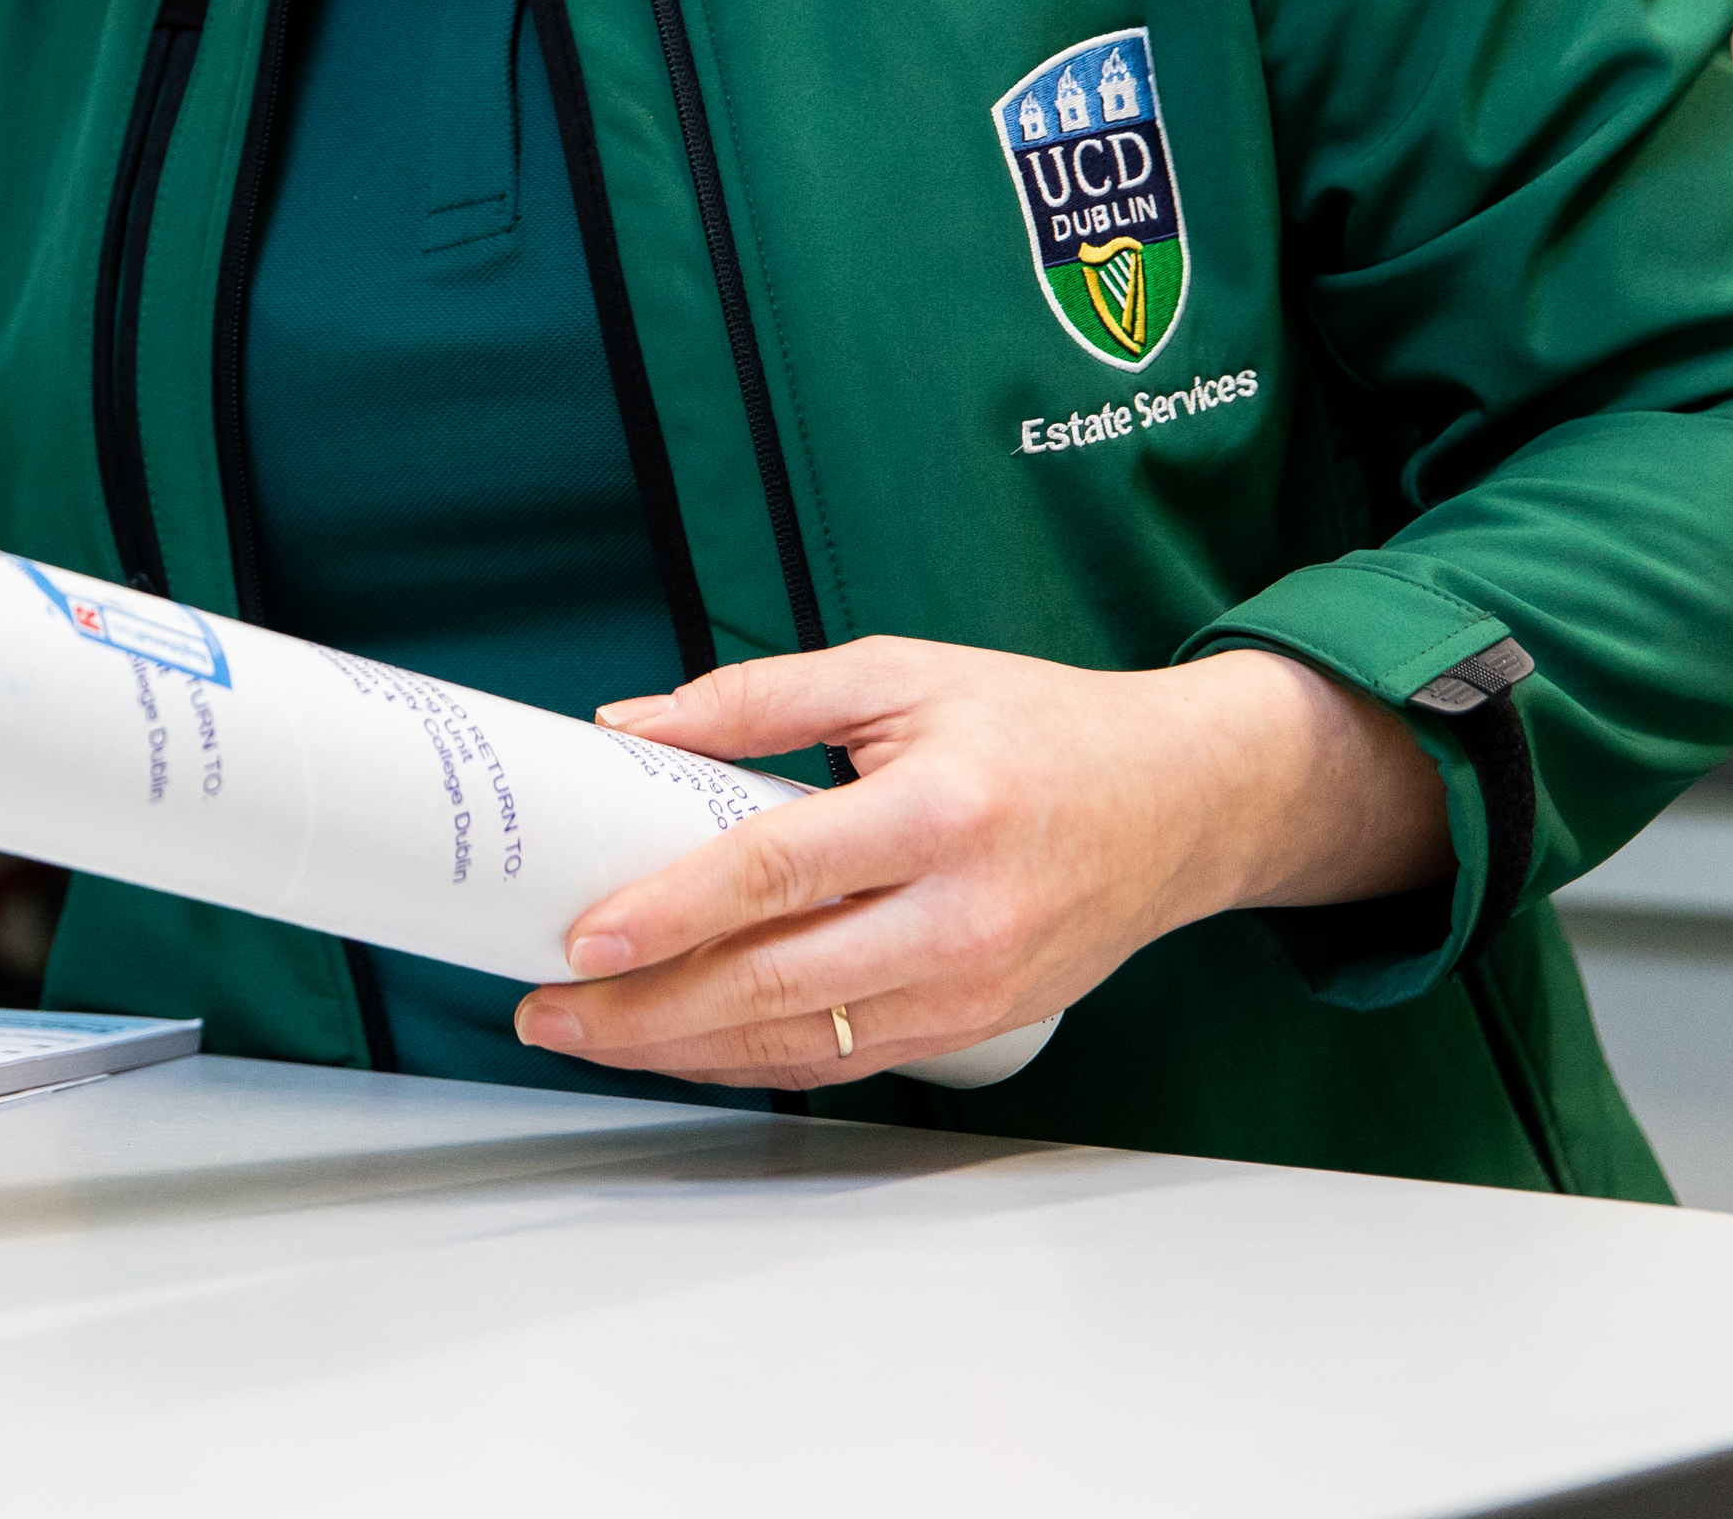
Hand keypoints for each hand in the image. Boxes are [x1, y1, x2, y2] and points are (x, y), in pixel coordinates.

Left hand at [511, 637, 1447, 1088]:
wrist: (1185, 802)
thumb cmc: (1041, 728)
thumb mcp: (900, 671)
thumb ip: (760, 697)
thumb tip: (632, 727)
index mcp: (938, 812)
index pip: (779, 874)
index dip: (673, 914)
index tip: (584, 938)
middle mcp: (961, 916)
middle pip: (777, 985)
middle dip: (645, 1011)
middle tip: (548, 1009)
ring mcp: (973, 988)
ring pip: (804, 1044)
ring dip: (683, 1050)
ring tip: (589, 1035)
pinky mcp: (976, 1028)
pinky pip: (844, 1061)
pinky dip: (753, 1061)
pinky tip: (684, 1046)